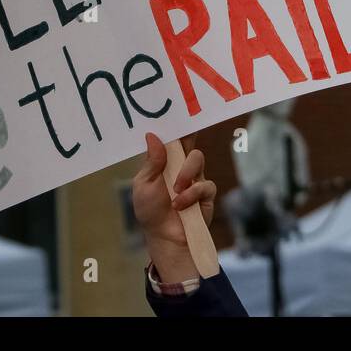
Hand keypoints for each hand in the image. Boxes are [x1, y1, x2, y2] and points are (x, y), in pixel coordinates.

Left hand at [131, 133, 216, 281]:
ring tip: (175, 191)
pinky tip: (180, 204)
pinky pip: (205, 185)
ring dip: (186, 174)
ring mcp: (196, 179)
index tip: (179, 113)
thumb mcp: (144, 185)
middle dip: (187, 141)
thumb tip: (153, 135)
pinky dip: (191, 194)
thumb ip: (152, 162)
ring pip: (198, 160)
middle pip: (190, 144)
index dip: (178, 127)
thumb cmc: (150, 210)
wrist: (164, 237)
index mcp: (166, 161)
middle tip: (182, 141)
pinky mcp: (206, 194)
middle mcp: (182, 166)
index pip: (174, 140)